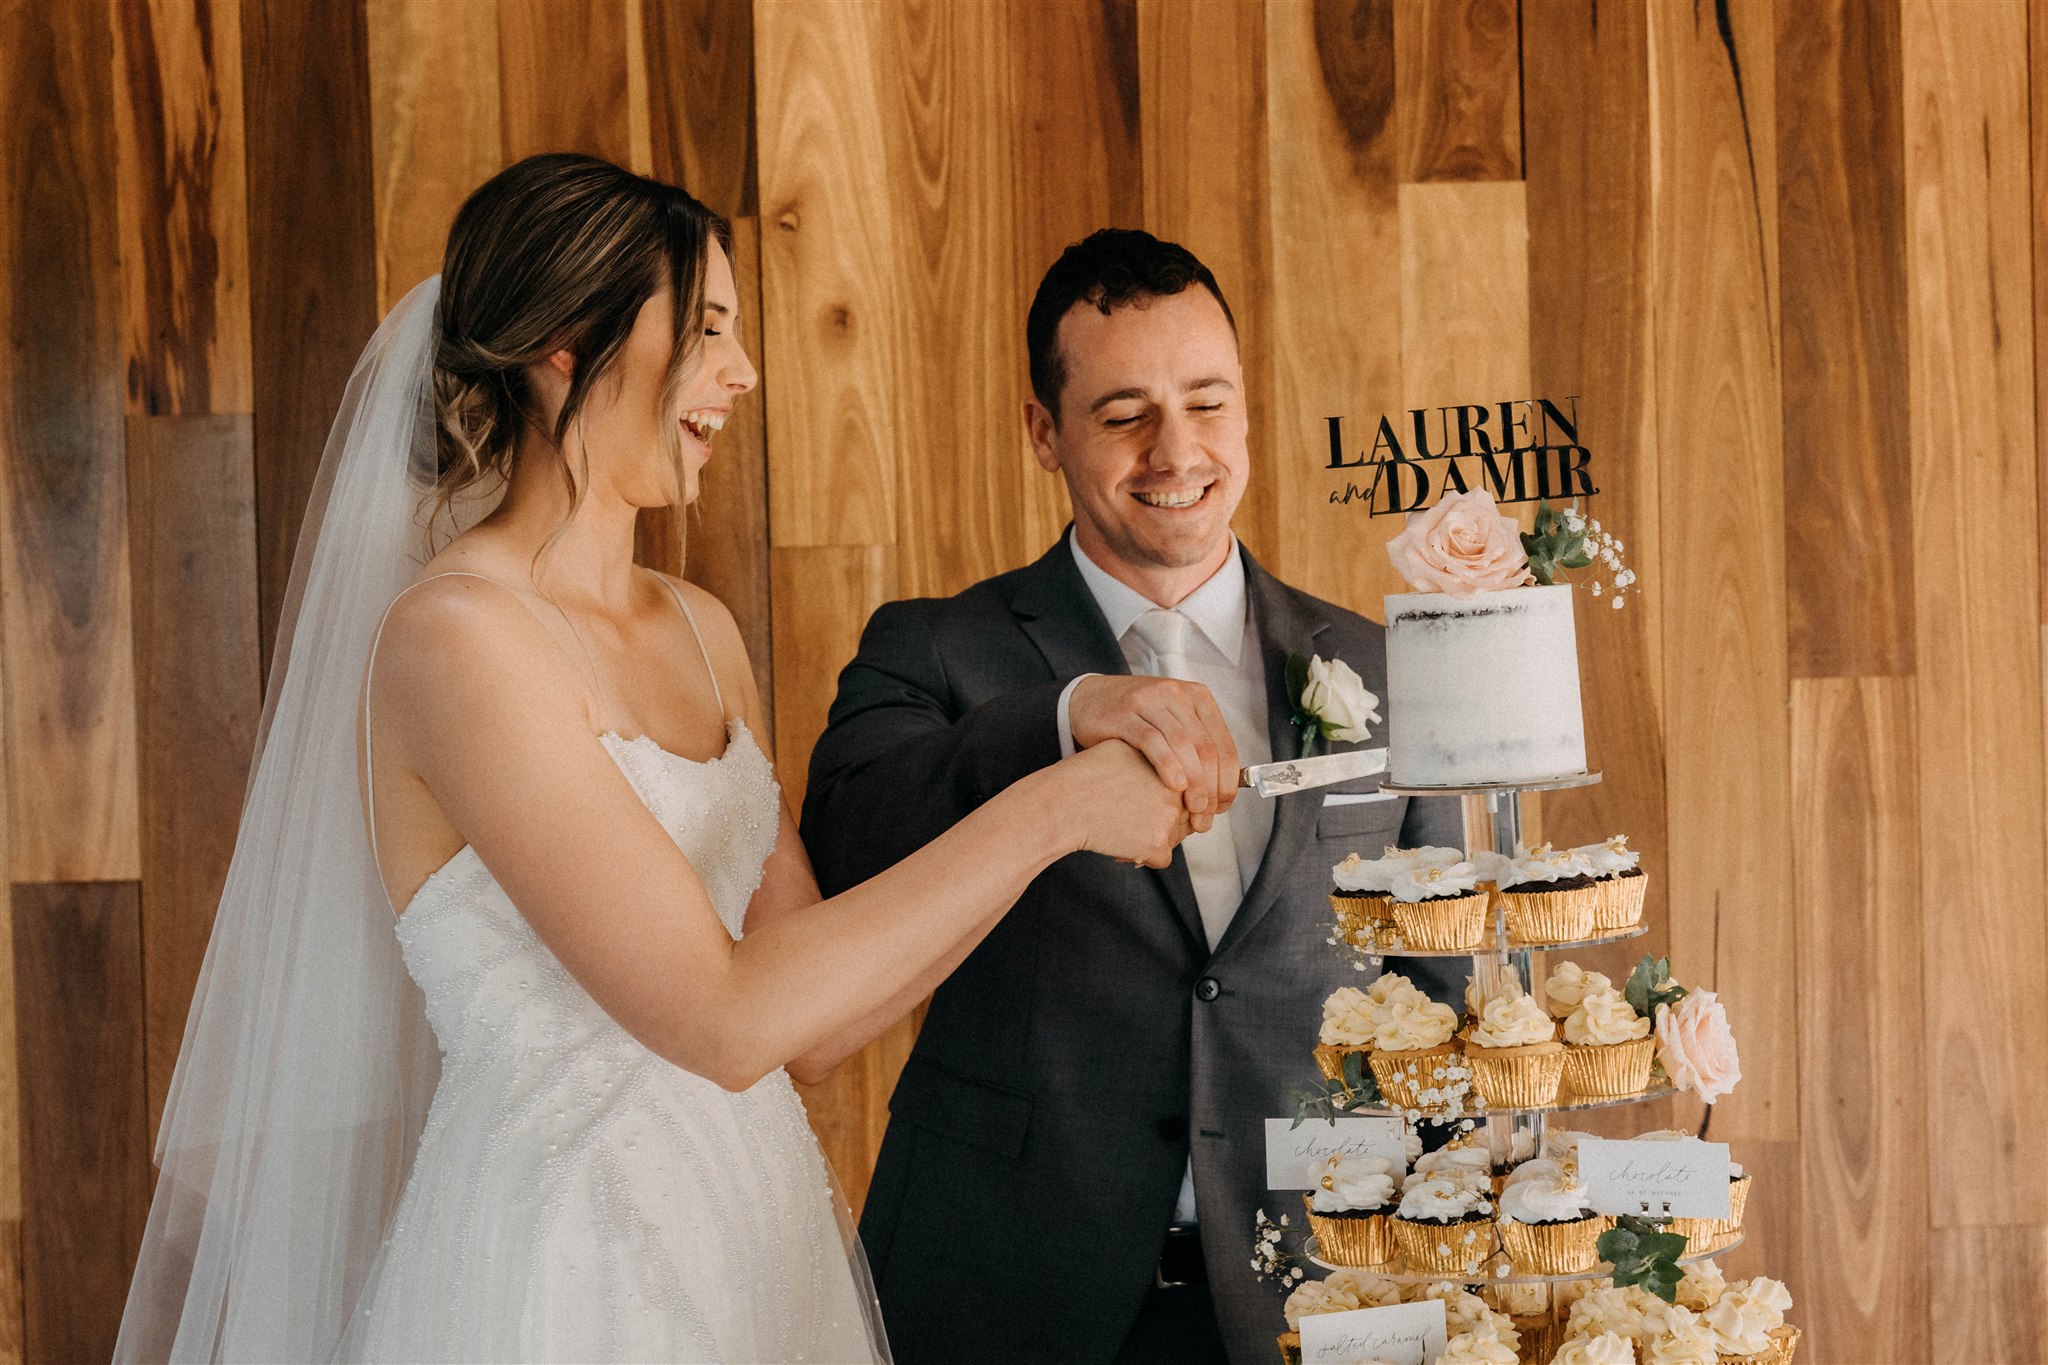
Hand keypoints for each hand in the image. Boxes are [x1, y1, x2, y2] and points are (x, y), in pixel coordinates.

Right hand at [1055, 739, 1193, 868]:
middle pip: (1181, 816)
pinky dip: (1144, 858)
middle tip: (1130, 823)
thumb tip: (1168, 777)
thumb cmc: (1083, 777)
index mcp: (1169, 765)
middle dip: (1159, 824)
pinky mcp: (1157, 844)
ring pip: (1173, 838)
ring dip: (1151, 841)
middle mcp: (1174, 791)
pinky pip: (1162, 859)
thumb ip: (1150, 759)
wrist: (1063, 804)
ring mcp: (1168, 818)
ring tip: (1121, 835)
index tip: (1139, 805)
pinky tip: (1122, 850)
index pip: (1183, 792)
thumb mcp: (1123, 750)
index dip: (1161, 802)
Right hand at [1068, 674, 1238, 830]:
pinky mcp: (1125, 713)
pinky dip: (1167, 765)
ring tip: (1193, 808)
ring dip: (1194, 781)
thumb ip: (1197, 748)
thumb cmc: (1135, 720)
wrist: (1088, 700)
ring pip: (1183, 744)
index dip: (1228, 781)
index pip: (1223, 744)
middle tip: (1205, 815)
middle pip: (1206, 747)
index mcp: (1198, 698)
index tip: (1222, 807)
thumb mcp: (1172, 724)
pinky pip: (1153, 741)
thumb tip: (1221, 792)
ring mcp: (1150, 700)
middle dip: (1211, 787)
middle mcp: (1177, 694)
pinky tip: (1174, 785)